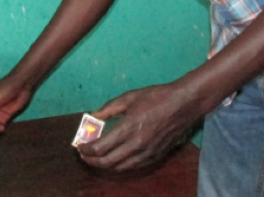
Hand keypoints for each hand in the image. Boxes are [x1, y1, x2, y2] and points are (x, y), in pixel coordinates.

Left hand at [77, 83, 198, 171]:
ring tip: (97, 158)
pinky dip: (120, 165)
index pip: (101, 147)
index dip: (87, 150)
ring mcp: (146, 152)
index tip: (80, 147)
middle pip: (107, 162)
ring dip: (105, 165)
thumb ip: (109, 108)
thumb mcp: (130, 97)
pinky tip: (115, 159)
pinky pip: (133, 166)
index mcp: (128, 128)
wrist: (184, 104)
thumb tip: (94, 116)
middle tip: (84, 155)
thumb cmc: (156, 97)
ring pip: (120, 167)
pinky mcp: (155, 156)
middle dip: (92, 160)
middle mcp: (136, 144)